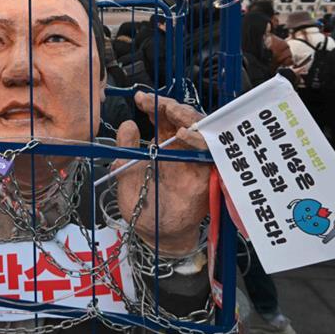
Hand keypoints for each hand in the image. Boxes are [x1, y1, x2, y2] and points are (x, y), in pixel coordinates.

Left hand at [114, 92, 209, 255]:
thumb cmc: (142, 207)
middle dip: (172, 105)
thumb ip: (126, 150)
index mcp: (162, 145)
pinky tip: (185, 134)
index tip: (140, 98)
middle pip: (183, 118)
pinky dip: (199, 140)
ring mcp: (195, 160)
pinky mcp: (206, 174)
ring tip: (173, 112)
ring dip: (187, 116)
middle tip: (160, 103)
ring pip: (199, 129)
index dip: (153, 104)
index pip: (162, 116)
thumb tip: (127, 124)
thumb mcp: (126, 175)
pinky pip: (209, 152)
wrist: (157, 235)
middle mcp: (181, 149)